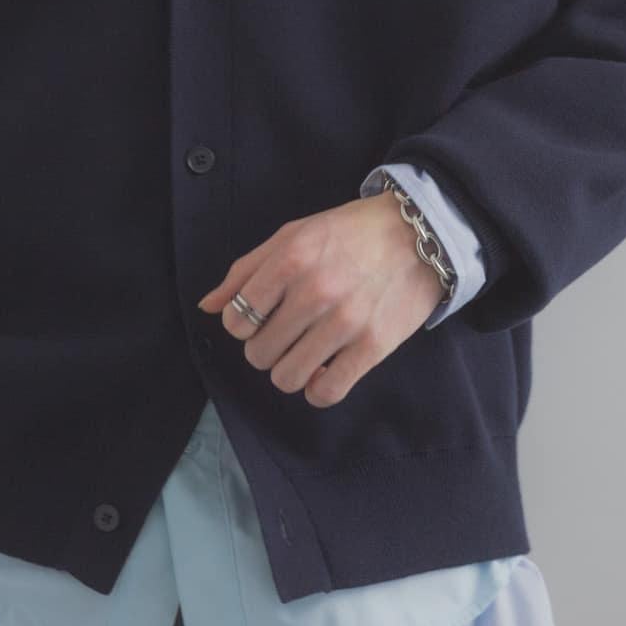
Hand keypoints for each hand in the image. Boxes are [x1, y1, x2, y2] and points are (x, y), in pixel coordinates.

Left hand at [196, 192, 445, 407]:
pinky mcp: (373, 345)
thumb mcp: (293, 235)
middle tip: (286, 334)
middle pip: (258, 354)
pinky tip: (325, 370)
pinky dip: (318, 390)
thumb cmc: (350, 233)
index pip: (236, 320)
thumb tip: (208, 306)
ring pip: (287, 378)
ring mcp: (346, 321)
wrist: (418, 234)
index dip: (242, 325)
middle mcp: (315, 291)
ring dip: (290, 370)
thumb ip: (246, 270)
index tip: (260, 318)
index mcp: (290, 258)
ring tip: (305, 351)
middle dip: (265, 349)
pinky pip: (327, 392)